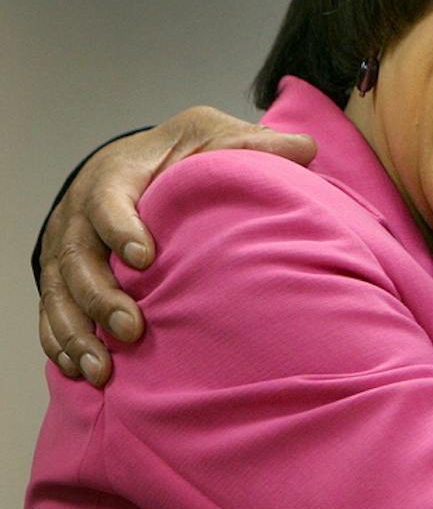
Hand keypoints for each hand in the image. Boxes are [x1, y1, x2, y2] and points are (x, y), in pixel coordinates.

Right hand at [38, 107, 315, 385]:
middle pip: (78, 257)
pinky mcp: (61, 275)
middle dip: (100, 297)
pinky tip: (82, 371)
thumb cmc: (181, 153)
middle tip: (132, 329)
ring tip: (102, 368)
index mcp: (116, 176)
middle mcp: (79, 213)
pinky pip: (50, 311)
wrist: (138, 161)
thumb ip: (251, 144)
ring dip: (77, 332)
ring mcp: (65, 247)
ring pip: (58, 292)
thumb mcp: (212, 136)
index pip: (107, 199)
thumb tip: (305, 148)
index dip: (120, 227)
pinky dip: (60, 342)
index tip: (146, 257)